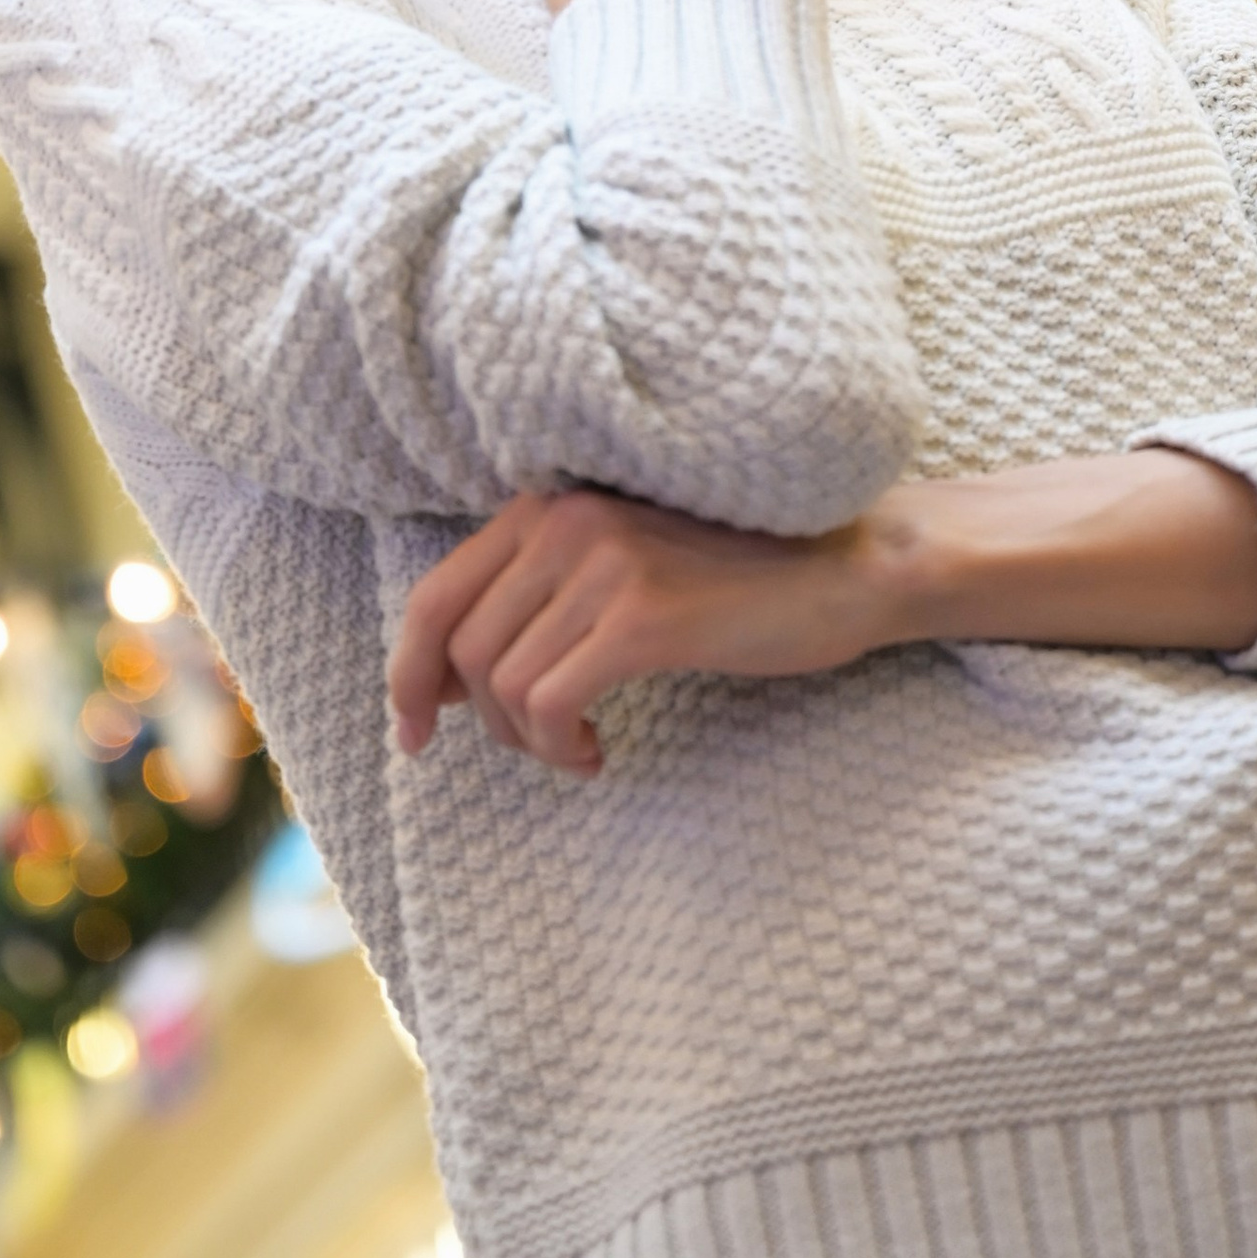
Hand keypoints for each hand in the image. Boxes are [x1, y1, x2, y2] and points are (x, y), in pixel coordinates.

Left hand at [390, 486, 879, 776]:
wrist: (848, 566)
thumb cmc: (738, 577)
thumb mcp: (623, 565)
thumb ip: (540, 594)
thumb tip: (444, 678)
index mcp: (549, 504)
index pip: (434, 595)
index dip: (408, 673)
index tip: (418, 732)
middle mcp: (564, 520)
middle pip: (460, 648)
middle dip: (479, 720)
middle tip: (536, 749)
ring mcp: (604, 563)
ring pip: (502, 682)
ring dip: (528, 740)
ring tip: (578, 747)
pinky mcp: (644, 615)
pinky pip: (548, 702)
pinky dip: (557, 744)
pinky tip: (597, 752)